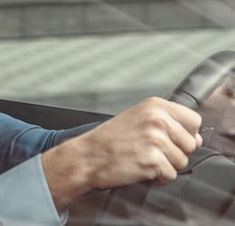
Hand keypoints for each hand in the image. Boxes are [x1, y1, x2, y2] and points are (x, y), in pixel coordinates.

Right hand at [42, 97, 201, 209]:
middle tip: (150, 151)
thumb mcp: (138, 119)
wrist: (87, 156)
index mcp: (154, 105)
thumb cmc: (108, 139)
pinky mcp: (153, 160)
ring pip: (182, 161)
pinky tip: (140, 169)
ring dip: (165, 166)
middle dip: (175, 152)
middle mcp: (157, 119)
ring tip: (143, 159)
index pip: (194, 120)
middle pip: (191, 144)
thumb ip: (168, 123)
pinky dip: (157, 178)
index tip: (170, 139)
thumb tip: (196, 139)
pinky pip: (170, 175)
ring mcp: (155, 139)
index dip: (185, 133)